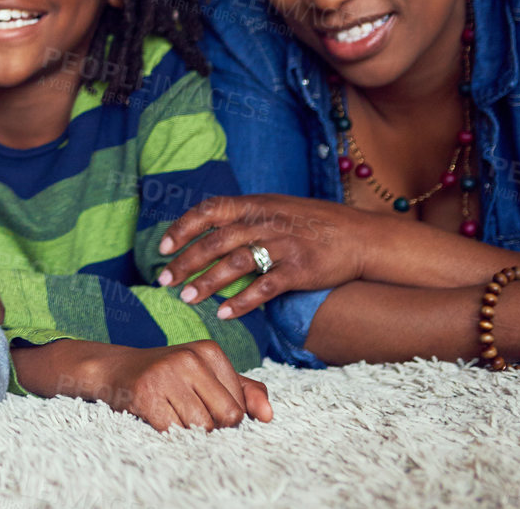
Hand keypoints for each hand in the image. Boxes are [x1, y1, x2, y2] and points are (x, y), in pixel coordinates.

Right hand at [76, 339, 272, 431]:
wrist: (115, 370)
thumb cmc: (169, 376)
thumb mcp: (208, 376)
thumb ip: (245, 392)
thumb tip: (269, 416)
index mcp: (210, 351)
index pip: (240, 407)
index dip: (222, 417)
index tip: (199, 404)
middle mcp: (189, 358)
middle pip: (226, 418)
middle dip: (211, 427)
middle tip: (188, 414)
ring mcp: (166, 374)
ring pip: (201, 428)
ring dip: (188, 431)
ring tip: (171, 413)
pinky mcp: (145, 393)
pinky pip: (173, 432)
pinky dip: (168, 433)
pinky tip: (156, 416)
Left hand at [157, 194, 366, 318]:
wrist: (358, 235)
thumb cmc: (308, 223)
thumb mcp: (273, 208)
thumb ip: (241, 217)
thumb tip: (203, 231)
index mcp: (254, 205)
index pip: (209, 211)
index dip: (182, 228)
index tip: (161, 248)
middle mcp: (265, 223)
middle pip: (216, 241)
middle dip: (186, 261)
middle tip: (164, 281)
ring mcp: (283, 246)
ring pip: (237, 263)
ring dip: (208, 282)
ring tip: (187, 298)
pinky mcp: (300, 270)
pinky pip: (265, 287)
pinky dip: (243, 302)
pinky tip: (224, 314)